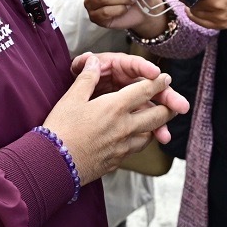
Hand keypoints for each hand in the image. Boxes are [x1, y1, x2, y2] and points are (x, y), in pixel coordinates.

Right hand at [43, 54, 188, 182]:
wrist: (53, 164)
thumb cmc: (60, 129)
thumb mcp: (71, 99)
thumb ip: (87, 79)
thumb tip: (94, 62)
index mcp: (115, 108)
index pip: (145, 91)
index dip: (158, 83)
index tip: (165, 78)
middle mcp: (124, 127)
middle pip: (157, 116)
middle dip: (168, 107)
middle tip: (173, 102)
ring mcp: (122, 146)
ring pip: (149, 135)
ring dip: (156, 127)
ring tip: (156, 121)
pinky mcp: (116, 161)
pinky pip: (136, 149)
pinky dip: (140, 141)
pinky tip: (135, 139)